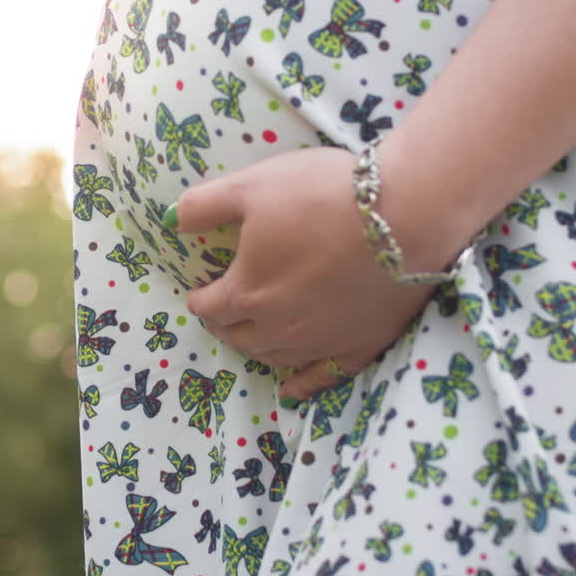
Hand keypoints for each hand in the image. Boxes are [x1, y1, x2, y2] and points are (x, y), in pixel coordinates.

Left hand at [166, 147, 436, 400]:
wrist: (405, 213)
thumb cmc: (322, 194)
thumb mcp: (252, 186)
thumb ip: (203, 205)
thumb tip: (170, 220)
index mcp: (247, 291)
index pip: (208, 307)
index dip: (200, 298)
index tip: (201, 291)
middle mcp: (278, 327)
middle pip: (238, 336)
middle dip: (225, 323)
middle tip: (224, 311)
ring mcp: (320, 342)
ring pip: (275, 357)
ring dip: (258, 347)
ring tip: (254, 336)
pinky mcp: (359, 346)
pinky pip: (322, 377)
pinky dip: (301, 385)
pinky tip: (291, 389)